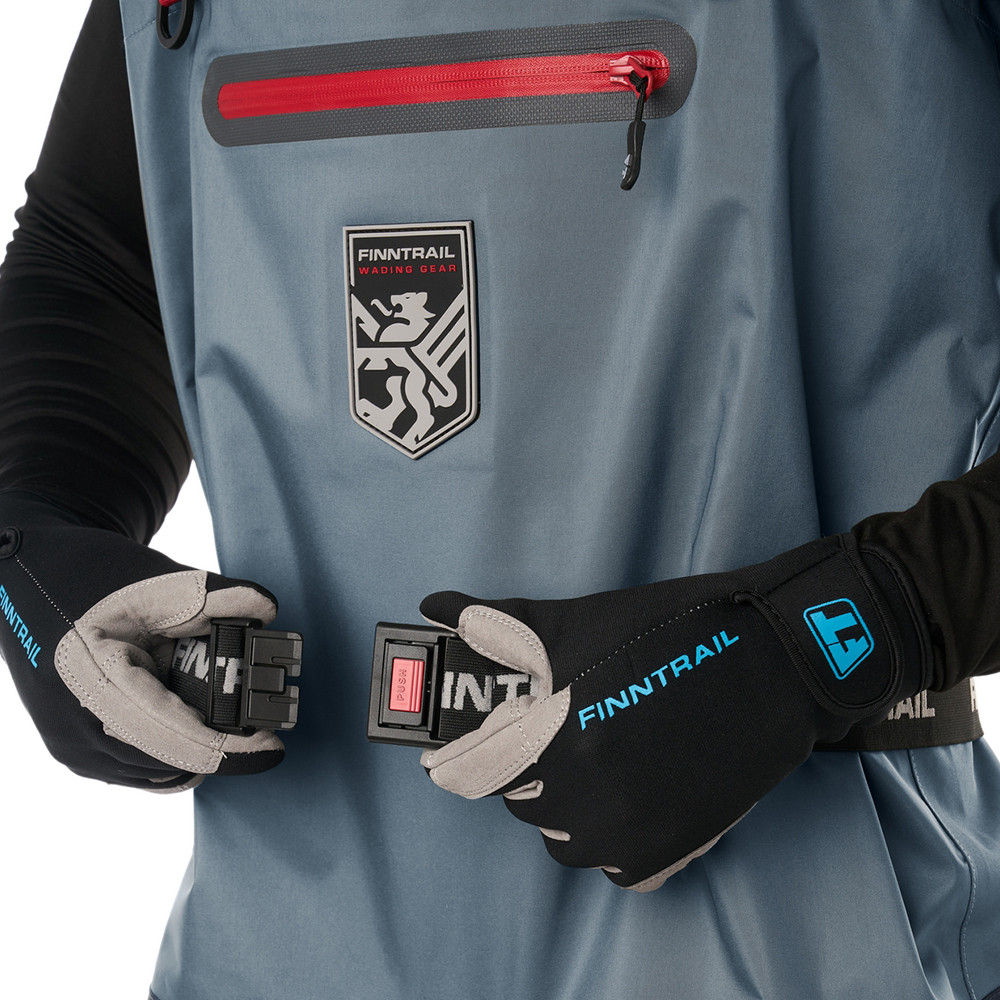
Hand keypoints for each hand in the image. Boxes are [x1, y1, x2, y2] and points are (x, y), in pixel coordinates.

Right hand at [0, 492, 284, 789]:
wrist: (24, 581)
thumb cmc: (87, 576)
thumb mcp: (156, 580)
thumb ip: (215, 596)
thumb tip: (266, 611)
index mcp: (92, 679)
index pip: (172, 736)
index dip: (229, 749)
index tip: (273, 746)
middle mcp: (76, 724)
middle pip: (170, 760)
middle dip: (221, 744)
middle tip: (261, 716)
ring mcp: (72, 743)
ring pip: (156, 771)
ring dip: (195, 748)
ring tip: (220, 705)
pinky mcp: (75, 749)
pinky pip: (139, 767)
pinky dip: (172, 749)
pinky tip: (189, 716)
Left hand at [420, 534, 926, 889]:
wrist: (774, 658)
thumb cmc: (671, 628)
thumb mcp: (578, 618)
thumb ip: (498, 620)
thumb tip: (435, 604)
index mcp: (546, 729)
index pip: (473, 770)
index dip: (481, 749)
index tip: (497, 739)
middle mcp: (577, 789)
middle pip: (522, 801)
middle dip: (534, 771)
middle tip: (571, 735)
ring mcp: (623, 828)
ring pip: (565, 839)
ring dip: (574, 808)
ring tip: (608, 760)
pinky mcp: (668, 852)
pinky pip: (615, 867)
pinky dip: (618, 839)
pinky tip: (639, 792)